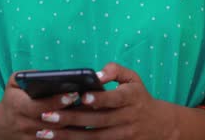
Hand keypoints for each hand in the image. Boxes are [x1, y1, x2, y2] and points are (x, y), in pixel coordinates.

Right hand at [0, 71, 85, 139]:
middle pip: (52, 122)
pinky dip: (71, 135)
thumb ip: (26, 75)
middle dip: (71, 113)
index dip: (57, 101)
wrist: (2, 126)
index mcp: (18, 107)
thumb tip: (44, 74)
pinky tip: (85, 125)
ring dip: (75, 125)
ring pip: (57, 134)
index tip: (73, 93)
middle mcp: (24, 124)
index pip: (39, 106)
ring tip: (92, 113)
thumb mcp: (13, 83)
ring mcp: (32, 137)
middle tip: (89, 103)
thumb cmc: (13, 99)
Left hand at [36, 63, 178, 139]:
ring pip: (92, 138)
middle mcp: (127, 118)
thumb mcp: (133, 78)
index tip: (82, 96)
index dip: (99, 99)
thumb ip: (115, 70)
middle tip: (47, 115)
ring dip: (67, 136)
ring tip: (45, 133)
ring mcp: (122, 135)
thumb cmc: (138, 96)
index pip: (115, 99)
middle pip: (97, 121)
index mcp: (131, 97)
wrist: (159, 125)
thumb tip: (96, 74)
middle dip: (71, 118)